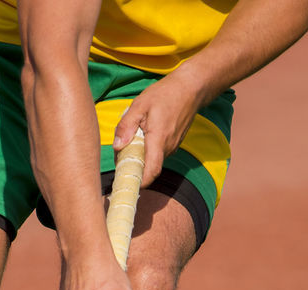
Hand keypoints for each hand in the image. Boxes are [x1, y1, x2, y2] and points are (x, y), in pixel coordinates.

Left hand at [112, 70, 206, 186]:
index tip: (126, 182)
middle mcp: (167, 148)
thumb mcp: (140, 105)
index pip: (151, 172)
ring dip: (139, 155)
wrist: (190, 89)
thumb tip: (116, 147)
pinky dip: (147, 149)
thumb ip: (126, 126)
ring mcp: (172, 147)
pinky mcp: (173, 144)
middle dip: (132, 165)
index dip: (139, 182)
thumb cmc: (164, 94)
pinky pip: (157, 153)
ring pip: (151, 160)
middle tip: (119, 152)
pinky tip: (142, 134)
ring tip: (131, 137)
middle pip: (147, 167)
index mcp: (158, 140)